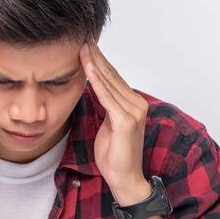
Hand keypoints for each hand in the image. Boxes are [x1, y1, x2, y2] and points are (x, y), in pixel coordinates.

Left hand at [80, 41, 151, 204]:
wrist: (124, 179)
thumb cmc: (115, 155)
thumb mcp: (107, 125)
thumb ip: (105, 106)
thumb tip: (94, 89)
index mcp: (133, 104)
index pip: (114, 77)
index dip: (100, 61)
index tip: (87, 46)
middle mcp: (137, 104)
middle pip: (112, 75)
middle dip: (96, 57)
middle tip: (83, 39)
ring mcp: (133, 112)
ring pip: (109, 83)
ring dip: (94, 65)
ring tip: (82, 49)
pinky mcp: (126, 121)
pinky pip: (107, 97)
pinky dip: (96, 82)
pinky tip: (87, 69)